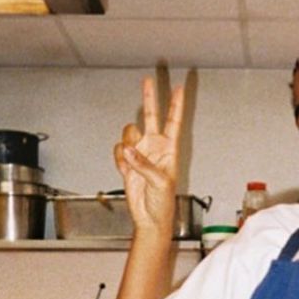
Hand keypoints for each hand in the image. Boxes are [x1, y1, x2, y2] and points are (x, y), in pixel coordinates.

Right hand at [114, 77, 184, 234]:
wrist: (149, 218)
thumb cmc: (163, 203)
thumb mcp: (160, 182)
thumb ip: (144, 164)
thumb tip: (129, 150)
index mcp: (169, 150)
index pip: (173, 122)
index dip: (176, 106)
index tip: (179, 89)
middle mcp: (154, 147)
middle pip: (151, 117)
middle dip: (149, 99)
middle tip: (147, 80)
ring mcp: (140, 153)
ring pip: (129, 133)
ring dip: (127, 144)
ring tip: (132, 161)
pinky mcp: (127, 163)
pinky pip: (119, 151)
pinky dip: (120, 160)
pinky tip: (126, 171)